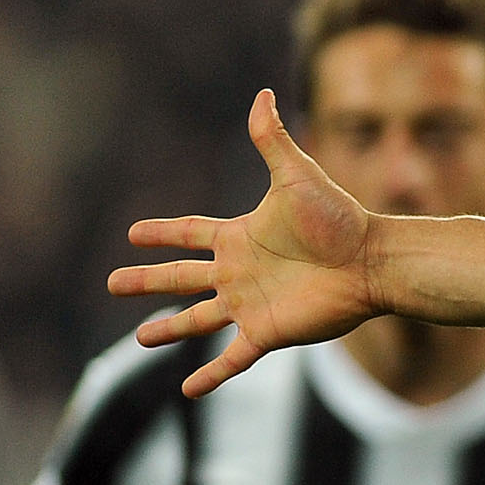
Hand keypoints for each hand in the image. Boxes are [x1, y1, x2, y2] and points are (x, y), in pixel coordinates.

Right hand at [110, 91, 378, 397]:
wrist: (371, 261)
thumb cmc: (338, 219)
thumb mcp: (296, 176)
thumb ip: (272, 139)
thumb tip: (261, 93)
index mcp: (240, 237)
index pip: (189, 233)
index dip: (162, 233)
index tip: (132, 233)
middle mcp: (240, 272)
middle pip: (181, 277)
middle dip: (147, 280)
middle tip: (112, 282)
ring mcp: (250, 304)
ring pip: (198, 320)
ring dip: (169, 330)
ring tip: (139, 339)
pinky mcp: (267, 333)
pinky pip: (231, 359)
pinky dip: (210, 376)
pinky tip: (187, 391)